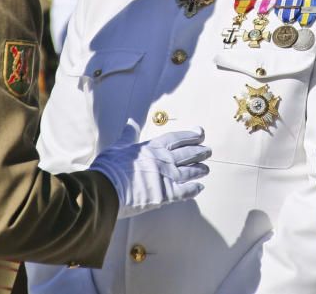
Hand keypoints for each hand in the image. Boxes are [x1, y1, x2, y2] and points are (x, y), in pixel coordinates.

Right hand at [90, 121, 210, 218]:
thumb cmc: (110, 167)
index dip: (190, 136)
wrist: (107, 187)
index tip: (200, 133)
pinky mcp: (165, 194)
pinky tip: (200, 187)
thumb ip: (128, 135)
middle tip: (208, 151)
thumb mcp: (119, 146)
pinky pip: (184, 191)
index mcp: (152, 147)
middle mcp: (163, 160)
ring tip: (206, 169)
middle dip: (199, 152)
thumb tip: (130, 122)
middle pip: (186, 154)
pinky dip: (193, 189)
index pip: (176, 138)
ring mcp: (165, 176)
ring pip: (189, 171)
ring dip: (199, 169)